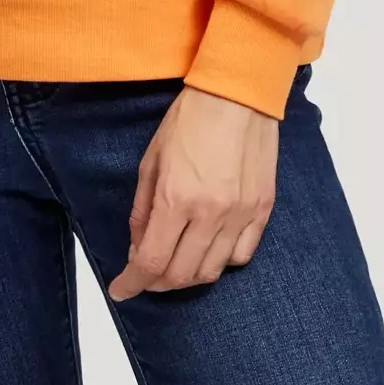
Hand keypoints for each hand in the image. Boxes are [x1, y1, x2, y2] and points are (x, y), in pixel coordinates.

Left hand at [107, 85, 278, 301]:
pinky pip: (242, 255)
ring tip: (175, 265)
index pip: (152, 262)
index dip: (133, 283)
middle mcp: (210, 214)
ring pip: (212, 271)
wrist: (238, 94)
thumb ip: (143, 210)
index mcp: (176, 198)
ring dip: (188, 276)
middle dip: (157, 283)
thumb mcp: (151, 160)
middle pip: (182, 274)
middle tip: (145, 275)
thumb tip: (138, 248)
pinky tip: (208, 250)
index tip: (121, 290)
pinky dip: (221, 262)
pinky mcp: (262, 210)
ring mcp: (240, 215)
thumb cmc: (190, 119)